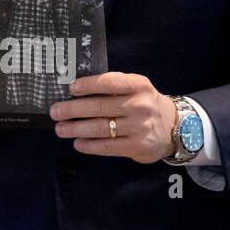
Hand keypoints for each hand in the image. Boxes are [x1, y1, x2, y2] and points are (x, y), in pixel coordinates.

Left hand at [50, 72, 178, 162]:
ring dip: (76, 128)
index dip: (88, 85)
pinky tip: (78, 143)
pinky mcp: (137, 146)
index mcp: (138, 85)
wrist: (174, 127)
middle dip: (73, 110)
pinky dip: (90, 145)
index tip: (70, 88)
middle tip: (55, 112)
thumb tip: (75, 90)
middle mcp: (140, 105)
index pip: (110, 82)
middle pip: (100, 107)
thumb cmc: (144, 103)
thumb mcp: (135, 88)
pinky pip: (108, 146)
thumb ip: (113, 87)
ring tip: (60, 128)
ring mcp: (139, 127)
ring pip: (100, 128)